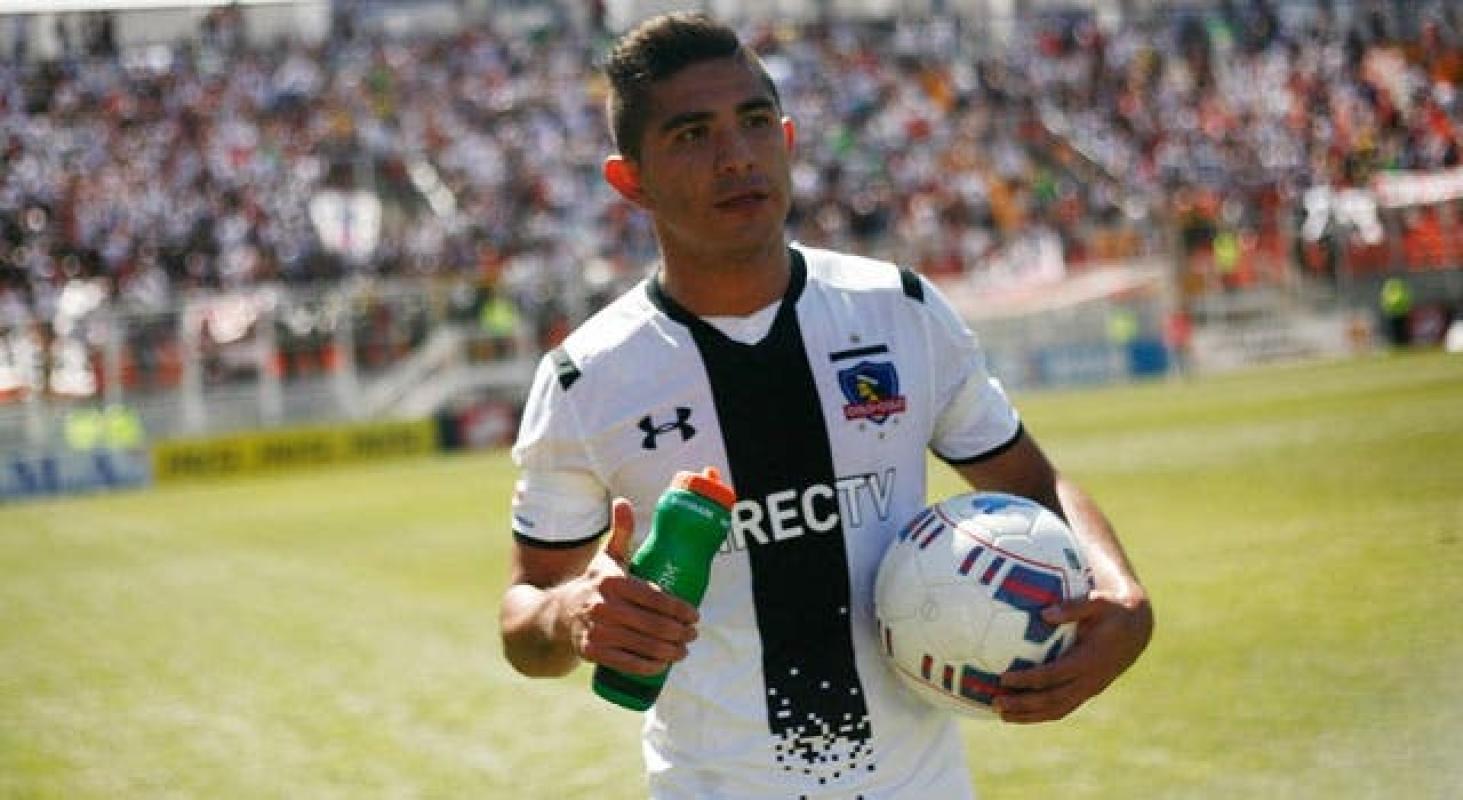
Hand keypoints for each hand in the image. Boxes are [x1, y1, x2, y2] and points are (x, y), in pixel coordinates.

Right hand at [561, 498, 700, 675]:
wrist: (558, 615)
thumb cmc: (593, 583)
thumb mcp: (607, 558)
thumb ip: (620, 532)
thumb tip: (623, 502)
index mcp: (612, 581)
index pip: (656, 598)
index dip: (680, 609)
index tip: (695, 615)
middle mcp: (603, 606)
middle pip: (654, 624)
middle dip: (681, 632)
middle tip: (693, 634)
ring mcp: (598, 631)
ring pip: (644, 645)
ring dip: (671, 651)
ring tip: (684, 649)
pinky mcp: (593, 653)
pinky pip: (628, 663)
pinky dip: (650, 666)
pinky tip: (663, 664)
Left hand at [993, 589, 1153, 723]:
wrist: (1137, 630)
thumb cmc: (1112, 610)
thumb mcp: (1098, 602)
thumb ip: (1074, 607)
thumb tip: (1045, 613)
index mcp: (1088, 660)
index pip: (1053, 675)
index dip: (1029, 679)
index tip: (1004, 677)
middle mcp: (1089, 680)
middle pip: (1052, 700)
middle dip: (1023, 704)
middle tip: (995, 702)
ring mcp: (1089, 689)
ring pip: (1056, 709)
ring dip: (1028, 714)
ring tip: (1001, 714)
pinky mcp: (1086, 692)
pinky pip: (1062, 708)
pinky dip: (1040, 713)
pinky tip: (1018, 712)